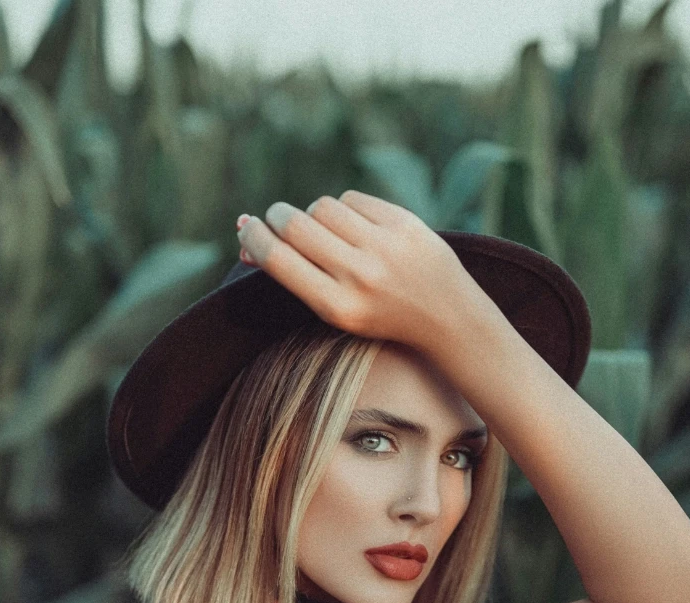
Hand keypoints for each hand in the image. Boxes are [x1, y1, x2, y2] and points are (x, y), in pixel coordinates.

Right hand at [236, 191, 491, 350]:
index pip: (278, 259)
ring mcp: (384, 247)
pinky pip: (353, 199)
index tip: (246, 228)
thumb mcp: (335, 307)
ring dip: (314, 213)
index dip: (253, 238)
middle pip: (294, 225)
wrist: (446, 316)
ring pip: (322, 207)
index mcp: (337, 306)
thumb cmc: (379, 313)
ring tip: (325, 229)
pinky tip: (357, 226)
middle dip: (277, 216)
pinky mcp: (404, 223)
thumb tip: (243, 236)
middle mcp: (359, 276)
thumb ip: (293, 274)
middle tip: (277, 219)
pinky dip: (346, 208)